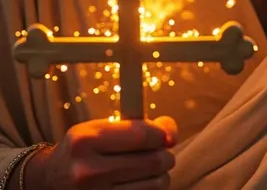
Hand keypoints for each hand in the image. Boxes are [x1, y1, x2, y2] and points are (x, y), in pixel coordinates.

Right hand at [24, 116, 177, 188]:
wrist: (51, 182)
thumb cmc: (81, 150)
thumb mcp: (97, 129)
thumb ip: (133, 126)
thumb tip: (171, 133)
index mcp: (85, 141)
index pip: (141, 135)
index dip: (161, 134)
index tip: (164, 135)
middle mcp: (88, 171)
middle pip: (152, 162)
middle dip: (165, 155)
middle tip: (163, 152)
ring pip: (155, 185)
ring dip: (162, 176)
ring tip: (153, 170)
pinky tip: (142, 184)